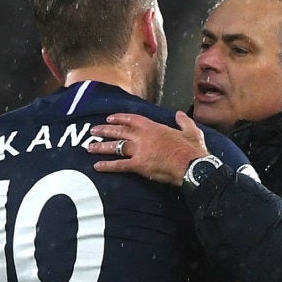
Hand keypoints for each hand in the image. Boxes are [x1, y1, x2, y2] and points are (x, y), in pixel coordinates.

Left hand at [87, 111, 208, 185]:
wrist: (192, 166)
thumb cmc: (192, 150)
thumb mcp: (191, 131)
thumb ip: (183, 121)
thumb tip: (179, 115)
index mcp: (154, 127)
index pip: (132, 119)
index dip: (119, 118)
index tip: (109, 118)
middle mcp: (143, 136)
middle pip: (120, 131)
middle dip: (105, 130)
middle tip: (92, 130)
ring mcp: (140, 150)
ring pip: (116, 146)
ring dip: (101, 146)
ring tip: (89, 147)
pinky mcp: (139, 165)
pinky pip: (119, 165)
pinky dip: (107, 166)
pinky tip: (97, 166)